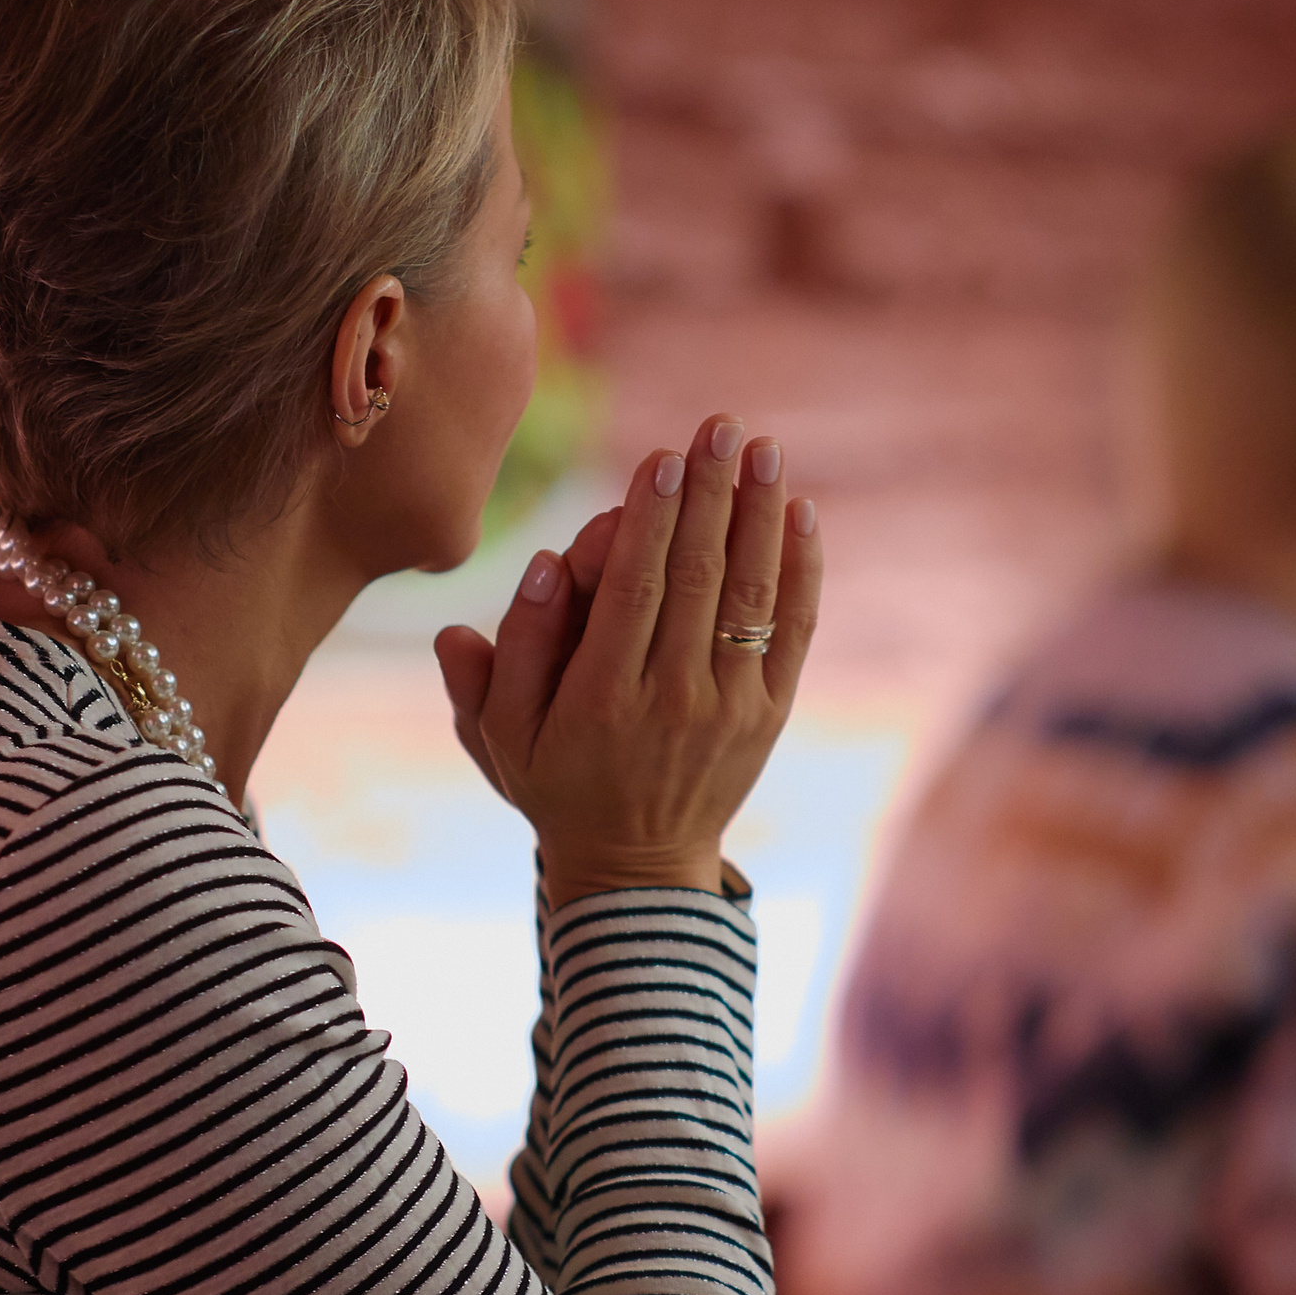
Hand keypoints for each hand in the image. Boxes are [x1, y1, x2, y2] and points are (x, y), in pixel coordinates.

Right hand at [434, 414, 820, 902]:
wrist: (636, 867)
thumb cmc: (557, 786)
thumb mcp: (500, 737)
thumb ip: (494, 659)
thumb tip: (533, 567)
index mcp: (601, 699)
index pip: (632, 590)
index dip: (651, 520)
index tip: (662, 459)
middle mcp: (673, 699)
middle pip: (697, 578)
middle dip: (710, 495)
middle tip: (720, 427)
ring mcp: (729, 707)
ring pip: (750, 595)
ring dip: (760, 515)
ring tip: (764, 449)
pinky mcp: (767, 713)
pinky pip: (791, 630)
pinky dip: (800, 570)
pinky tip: (801, 513)